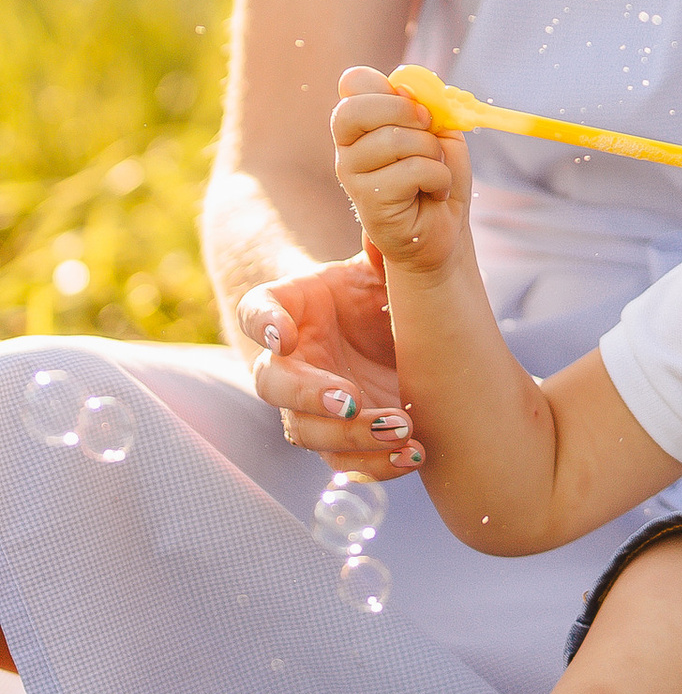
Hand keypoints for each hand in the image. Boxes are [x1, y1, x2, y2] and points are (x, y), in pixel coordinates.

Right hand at [237, 253, 420, 473]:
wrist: (394, 332)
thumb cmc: (378, 288)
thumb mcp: (382, 266)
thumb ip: (383, 250)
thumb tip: (390, 228)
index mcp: (291, 306)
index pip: (256, 311)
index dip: (263, 324)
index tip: (285, 334)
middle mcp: (289, 361)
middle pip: (273, 385)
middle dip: (308, 395)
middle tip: (349, 398)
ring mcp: (309, 404)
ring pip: (308, 432)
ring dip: (351, 435)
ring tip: (401, 429)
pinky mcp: (339, 437)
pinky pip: (343, 461)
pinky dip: (376, 465)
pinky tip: (413, 456)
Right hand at [332, 63, 472, 275]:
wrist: (446, 227)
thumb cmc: (439, 174)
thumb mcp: (441, 129)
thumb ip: (426, 103)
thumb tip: (404, 86)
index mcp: (362, 123)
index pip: (353, 83)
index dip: (389, 87)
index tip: (419, 107)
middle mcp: (348, 147)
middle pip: (356, 109)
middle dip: (404, 112)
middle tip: (428, 130)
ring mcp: (353, 176)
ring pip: (393, 140)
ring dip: (431, 153)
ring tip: (435, 171)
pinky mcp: (368, 202)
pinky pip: (411, 171)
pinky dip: (438, 178)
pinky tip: (434, 192)